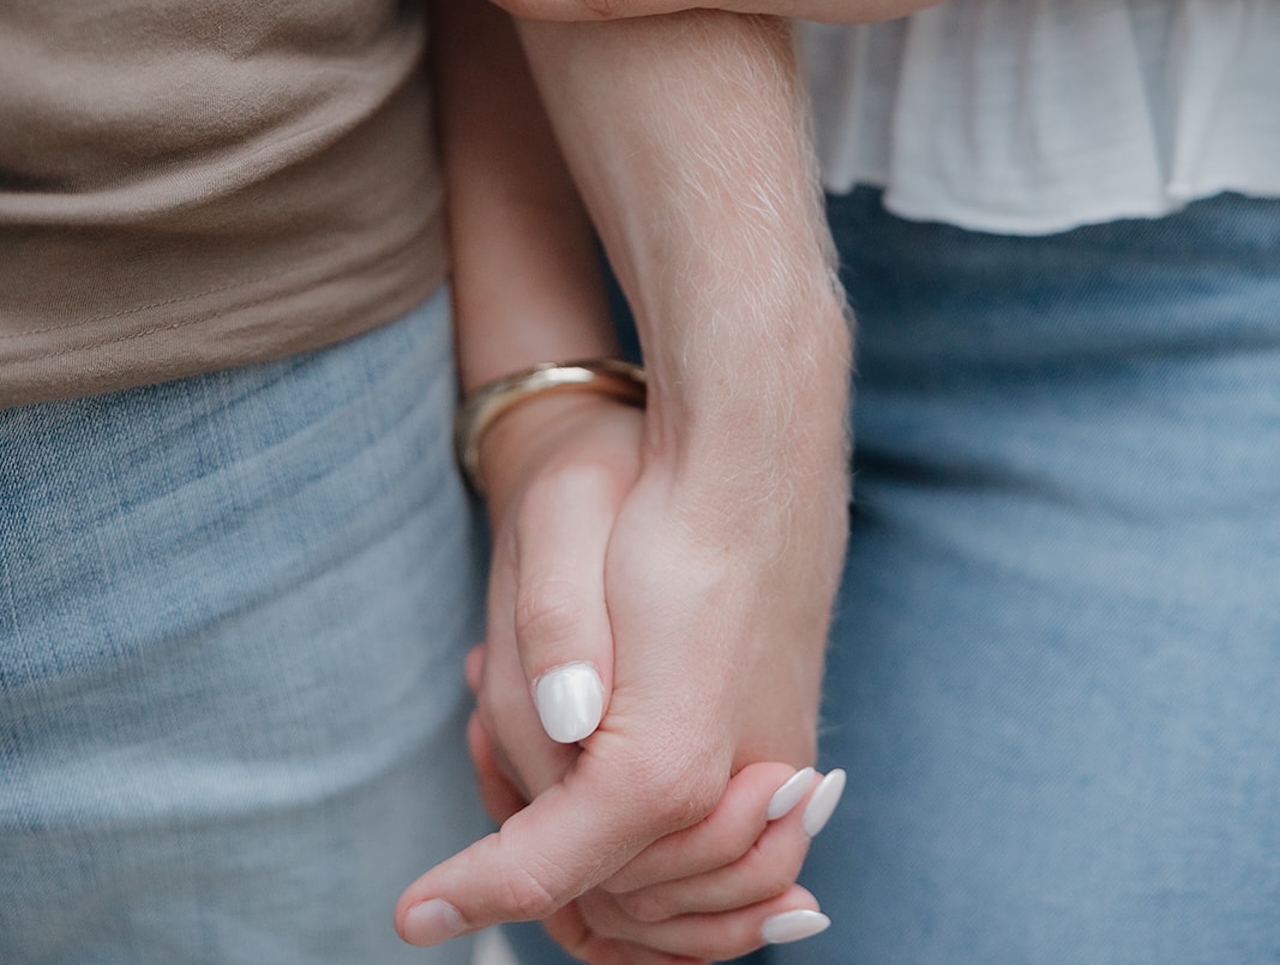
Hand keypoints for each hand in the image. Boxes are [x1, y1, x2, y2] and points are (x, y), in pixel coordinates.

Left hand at [395, 389, 847, 955]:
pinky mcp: (779, 770)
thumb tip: (562, 715)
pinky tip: (585, 755)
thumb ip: (559, 622)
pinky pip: (701, 859)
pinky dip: (635, 845)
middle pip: (598, 887)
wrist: (744, 459)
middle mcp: (734, 790)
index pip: (551, 867)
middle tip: (484, 733)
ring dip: (578, 841)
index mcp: (668, 751)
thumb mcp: (569, 513)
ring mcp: (768, 785)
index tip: (414, 913)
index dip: (475, 889)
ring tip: (534, 727)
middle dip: (525, 843)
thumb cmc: (646, 486)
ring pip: (652, 887)